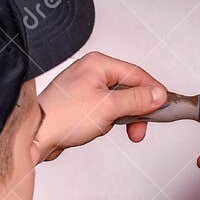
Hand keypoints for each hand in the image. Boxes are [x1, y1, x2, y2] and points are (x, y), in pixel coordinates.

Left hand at [32, 52, 167, 163]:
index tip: (163, 106)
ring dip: (121, 117)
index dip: (152, 91)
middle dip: (136, 110)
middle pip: (128, 88)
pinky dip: (108, 120)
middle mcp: (90, 71)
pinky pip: (104, 109)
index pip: (136, 74)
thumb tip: (158, 95)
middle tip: (140, 129)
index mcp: (97, 63)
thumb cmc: (63, 118)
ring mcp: (84, 87)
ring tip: (116, 130)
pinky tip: (100, 129)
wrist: (35, 137)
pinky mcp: (80, 104)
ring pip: (117, 101)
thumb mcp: (108, 108)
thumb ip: (137, 100)